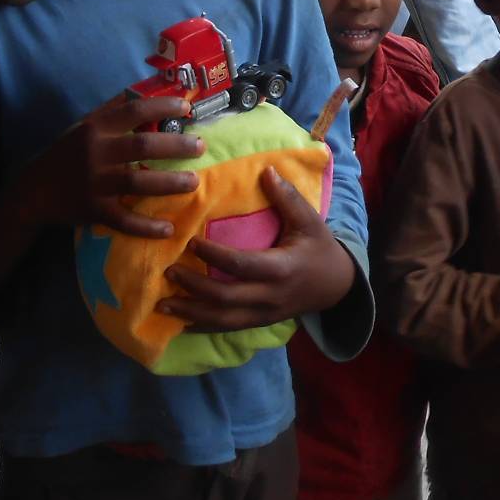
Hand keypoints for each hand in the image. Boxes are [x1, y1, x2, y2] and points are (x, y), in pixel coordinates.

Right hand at [23, 90, 203, 238]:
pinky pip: (125, 220)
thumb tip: (146, 90)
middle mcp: (96, 153)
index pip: (134, 110)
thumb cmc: (66, 154)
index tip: (187, 107)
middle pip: (142, 146)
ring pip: (138, 182)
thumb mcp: (84, 126)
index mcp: (96, 128)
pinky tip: (168, 229)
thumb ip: (113, 111)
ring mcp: (96, 183)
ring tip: (193, 182)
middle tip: (200, 146)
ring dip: (169, 182)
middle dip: (176, 146)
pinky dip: (147, 226)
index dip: (163, 106)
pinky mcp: (95, 211)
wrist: (35, 191)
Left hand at [157, 167, 354, 330]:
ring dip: (191, 312)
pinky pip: (227, 329)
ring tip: (162, 304)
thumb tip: (266, 170)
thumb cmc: (320, 248)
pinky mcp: (259, 322)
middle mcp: (269, 296)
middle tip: (169, 271)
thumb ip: (287, 197)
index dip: (214, 256)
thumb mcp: (309, 220)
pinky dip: (202, 327)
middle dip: (194, 287)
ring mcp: (263, 314)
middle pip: (225, 298)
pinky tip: (180, 322)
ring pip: (222, 320)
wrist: (337, 286)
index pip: (241, 265)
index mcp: (281, 268)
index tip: (191, 242)